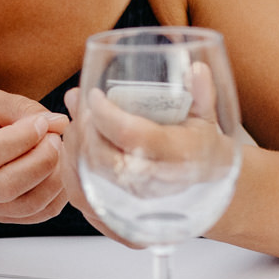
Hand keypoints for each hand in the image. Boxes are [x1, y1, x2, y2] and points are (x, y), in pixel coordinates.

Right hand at [0, 90, 71, 224]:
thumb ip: (21, 108)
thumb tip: (58, 123)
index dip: (22, 138)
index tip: (42, 122)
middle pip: (7, 186)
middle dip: (43, 160)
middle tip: (55, 138)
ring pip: (28, 205)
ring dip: (55, 178)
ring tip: (59, 152)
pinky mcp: (3, 217)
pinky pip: (40, 213)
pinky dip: (59, 193)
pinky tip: (58, 169)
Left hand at [62, 69, 236, 246]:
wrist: (202, 187)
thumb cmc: (201, 148)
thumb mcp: (207, 119)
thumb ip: (202, 94)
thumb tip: (195, 69)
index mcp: (178, 156)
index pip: (133, 136)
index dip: (107, 114)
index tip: (94, 95)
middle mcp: (153, 181)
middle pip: (103, 157)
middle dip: (84, 126)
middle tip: (80, 103)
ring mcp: (132, 199)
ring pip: (87, 174)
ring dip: (75, 142)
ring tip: (76, 117)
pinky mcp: (116, 209)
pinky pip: (80, 189)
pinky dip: (71, 162)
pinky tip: (74, 142)